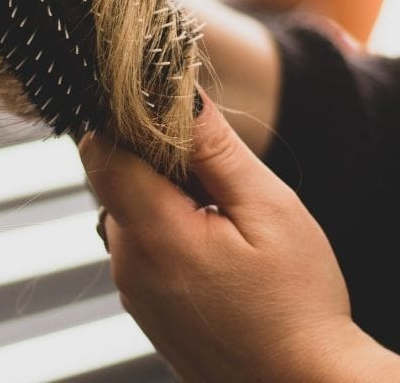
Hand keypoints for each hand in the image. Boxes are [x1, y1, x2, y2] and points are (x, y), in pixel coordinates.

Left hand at [79, 93, 399, 381]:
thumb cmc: (297, 305)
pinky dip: (173, 230)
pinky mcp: (145, 305)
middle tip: (222, 173)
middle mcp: (127, 264)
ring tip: (229, 219)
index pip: (102, 151)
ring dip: (170, 196)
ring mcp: (132, 290)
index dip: (129, 120)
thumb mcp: (269, 210)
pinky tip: (221, 249)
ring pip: (132, 210)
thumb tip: (178, 93)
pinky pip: (144, 245)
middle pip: (117, 178)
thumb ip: (216, 150)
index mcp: (154, 236)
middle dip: (160, 160)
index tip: (171, 112)